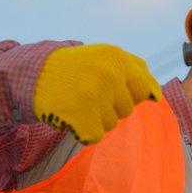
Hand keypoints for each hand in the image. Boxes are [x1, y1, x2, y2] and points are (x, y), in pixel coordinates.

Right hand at [34, 44, 161, 144]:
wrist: (35, 75)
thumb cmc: (76, 68)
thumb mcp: (106, 56)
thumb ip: (136, 70)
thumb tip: (156, 94)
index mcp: (117, 57)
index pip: (144, 90)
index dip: (128, 94)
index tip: (110, 89)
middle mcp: (108, 74)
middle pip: (127, 109)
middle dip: (110, 106)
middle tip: (88, 92)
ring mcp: (95, 96)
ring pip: (111, 124)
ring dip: (95, 118)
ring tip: (78, 101)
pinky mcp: (82, 117)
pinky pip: (95, 136)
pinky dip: (83, 130)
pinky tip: (71, 115)